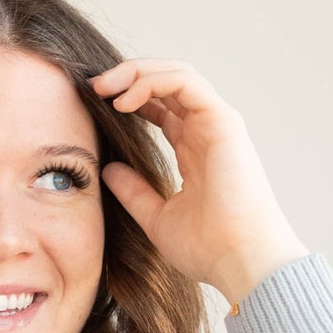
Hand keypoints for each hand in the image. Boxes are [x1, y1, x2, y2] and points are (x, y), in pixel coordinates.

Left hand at [90, 58, 308, 304]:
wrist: (239, 260)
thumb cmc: (208, 247)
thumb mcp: (157, 217)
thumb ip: (134, 192)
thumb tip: (108, 169)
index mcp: (194, 150)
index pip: (161, 107)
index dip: (129, 98)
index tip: (96, 106)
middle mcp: (207, 131)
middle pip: (166, 83)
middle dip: (127, 77)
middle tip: (94, 87)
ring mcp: (216, 123)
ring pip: (175, 74)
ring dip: (136, 72)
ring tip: (103, 87)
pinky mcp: (223, 120)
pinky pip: (184, 82)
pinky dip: (152, 82)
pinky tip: (125, 100)